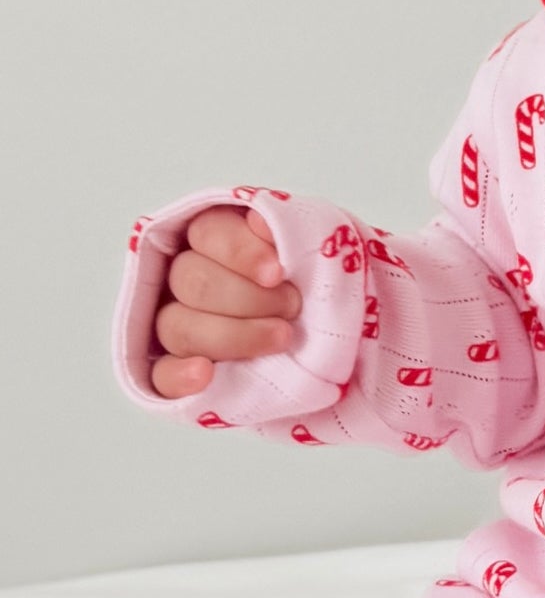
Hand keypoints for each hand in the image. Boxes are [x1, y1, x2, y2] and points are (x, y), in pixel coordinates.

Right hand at [149, 206, 301, 396]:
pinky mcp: (174, 374)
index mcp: (212, 239)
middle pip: (192, 281)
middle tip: (293, 307)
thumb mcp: (307, 250)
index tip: (279, 273)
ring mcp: (174, 328)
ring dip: (234, 336)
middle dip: (250, 297)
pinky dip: (180, 376)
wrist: (330, 337)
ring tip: (282, 338)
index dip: (241, 252)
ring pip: (177, 327)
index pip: (207, 232)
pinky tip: (205, 374)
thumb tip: (262, 221)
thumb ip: (285, 231)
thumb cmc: (313, 285)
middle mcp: (184, 280)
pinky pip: (160, 377)